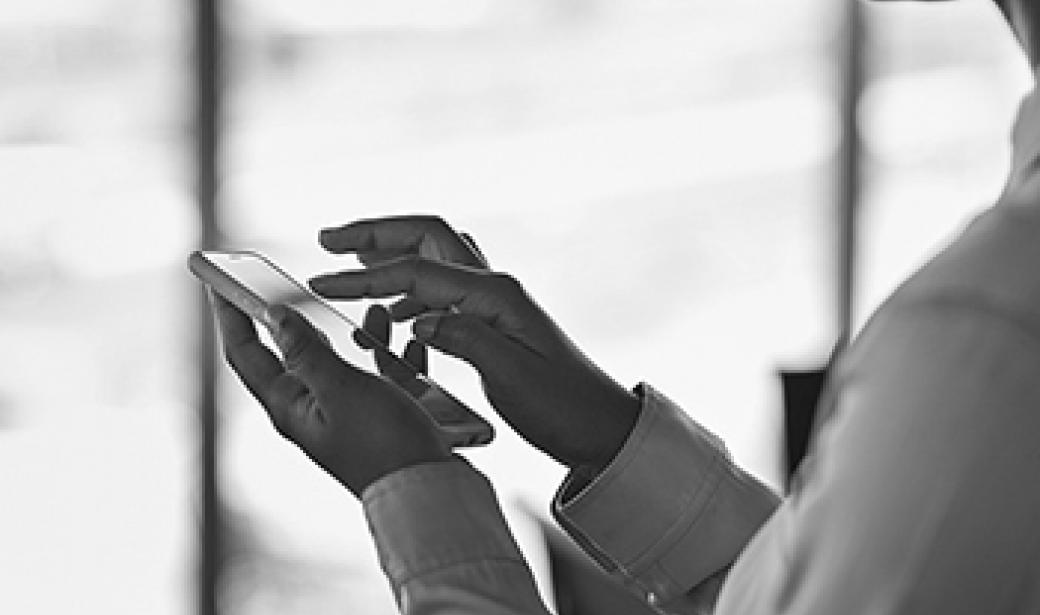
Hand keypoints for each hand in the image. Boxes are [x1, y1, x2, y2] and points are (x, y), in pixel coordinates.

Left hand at [210, 292, 450, 497]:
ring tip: (376, 312)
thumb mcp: (341, 389)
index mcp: (290, 405)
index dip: (230, 315)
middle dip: (295, 317)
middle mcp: (311, 409)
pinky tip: (409, 345)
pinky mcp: (377, 418)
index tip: (218, 282)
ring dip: (356, 333)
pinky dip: (390, 355)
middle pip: (292, 354)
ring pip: (342, 361)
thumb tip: (273, 316)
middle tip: (287, 283)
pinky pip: (379, 376)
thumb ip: (308, 351)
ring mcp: (345, 414)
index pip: (246, 353)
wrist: (428, 492)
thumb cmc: (383, 445)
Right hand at [311, 216, 639, 472]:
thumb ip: (465, 339)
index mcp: (495, 295)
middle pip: (427, 237)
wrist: (600, 426)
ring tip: (350, 259)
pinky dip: (411, 287)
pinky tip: (394, 311)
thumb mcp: (512, 377)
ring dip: (391, 252)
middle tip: (329, 239)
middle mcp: (495, 287)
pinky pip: (444, 289)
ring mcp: (495, 302)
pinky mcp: (494, 322)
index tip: (320, 281)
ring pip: (435, 258)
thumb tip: (418, 317)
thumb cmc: (563, 406)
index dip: (364, 275)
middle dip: (376, 232)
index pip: (416, 270)